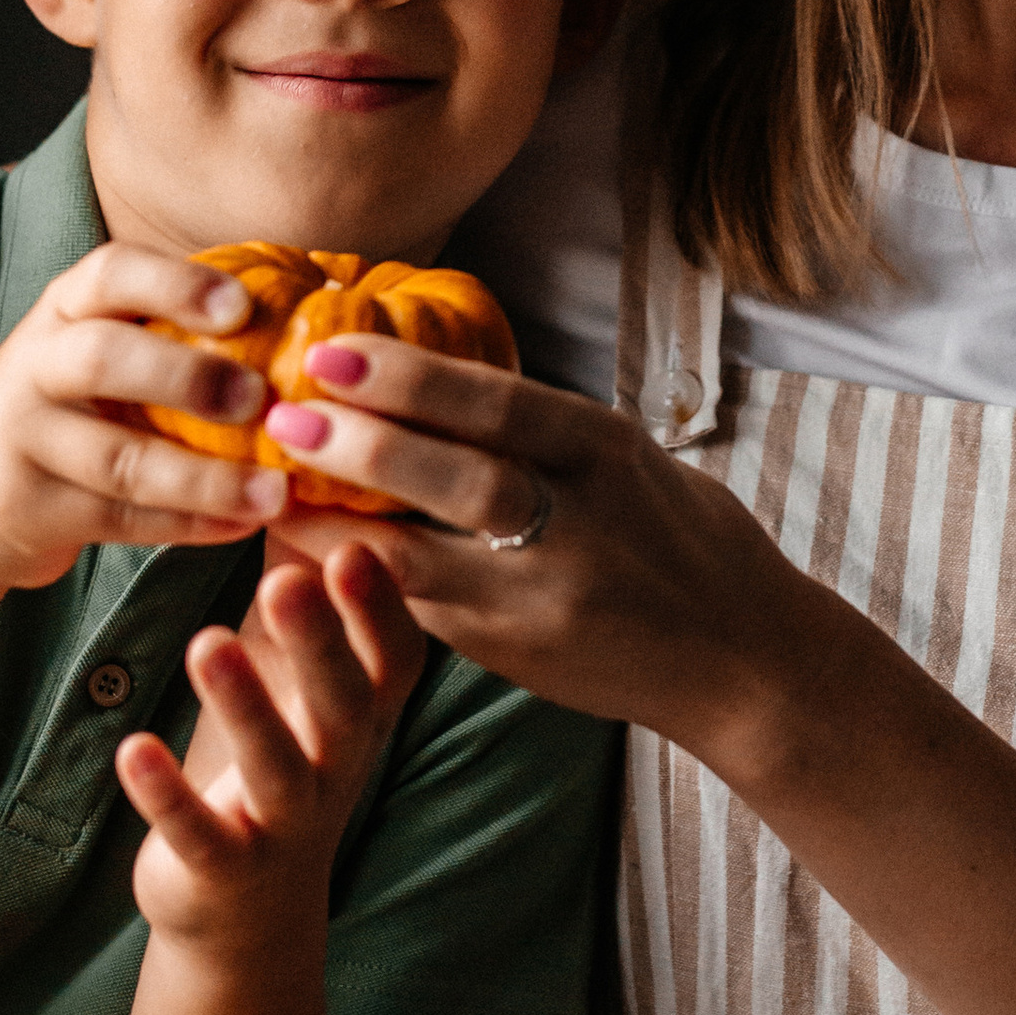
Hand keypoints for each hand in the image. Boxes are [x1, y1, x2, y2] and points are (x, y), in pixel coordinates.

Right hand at [0, 246, 289, 597]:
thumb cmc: (63, 408)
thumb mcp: (91, 352)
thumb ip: (170, 328)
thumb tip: (316, 288)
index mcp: (62, 311)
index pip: (110, 274)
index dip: (176, 284)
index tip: (242, 305)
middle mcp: (34, 366)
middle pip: (104, 359)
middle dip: (188, 376)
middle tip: (261, 397)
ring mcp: (24, 442)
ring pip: (120, 459)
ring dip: (206, 478)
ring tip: (277, 492)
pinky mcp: (29, 511)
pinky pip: (119, 519)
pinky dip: (187, 524)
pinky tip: (241, 526)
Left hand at [116, 543, 427, 960]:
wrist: (247, 912)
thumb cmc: (276, 759)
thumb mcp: (300, 682)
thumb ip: (305, 594)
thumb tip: (296, 472)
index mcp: (361, 716)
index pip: (394, 658)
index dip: (381, 608)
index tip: (358, 544)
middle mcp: (338, 767)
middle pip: (343, 702)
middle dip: (318, 641)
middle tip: (284, 578)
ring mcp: (285, 823)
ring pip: (276, 766)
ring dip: (244, 704)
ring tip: (205, 643)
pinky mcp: (222, 869)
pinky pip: (198, 834)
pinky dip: (168, 795)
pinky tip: (133, 748)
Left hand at [248, 337, 812, 763]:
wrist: (741, 662)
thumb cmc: (686, 543)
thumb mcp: (633, 464)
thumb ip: (549, 433)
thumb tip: (440, 381)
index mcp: (611, 455)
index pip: (501, 405)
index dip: (410, 378)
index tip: (332, 352)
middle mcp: (584, 525)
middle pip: (462, 478)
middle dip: (365, 443)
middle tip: (286, 412)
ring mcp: (548, 599)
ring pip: (426, 558)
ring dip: (342, 520)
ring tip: (274, 487)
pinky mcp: (517, 655)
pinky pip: (420, 609)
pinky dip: (360, 575)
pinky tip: (307, 551)